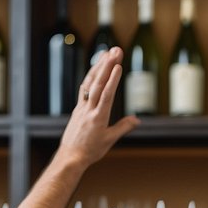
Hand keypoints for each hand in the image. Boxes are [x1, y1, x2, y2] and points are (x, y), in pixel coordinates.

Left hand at [57, 47, 140, 169]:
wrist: (70, 157)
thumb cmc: (91, 151)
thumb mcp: (110, 140)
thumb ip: (123, 127)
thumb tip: (137, 120)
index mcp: (98, 118)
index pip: (106, 95)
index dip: (112, 80)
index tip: (118, 65)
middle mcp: (89, 109)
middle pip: (98, 84)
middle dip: (107, 66)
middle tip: (115, 51)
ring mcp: (82, 107)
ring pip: (90, 83)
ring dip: (98, 66)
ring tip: (106, 53)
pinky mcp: (78, 108)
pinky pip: (84, 88)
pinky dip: (90, 76)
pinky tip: (95, 68)